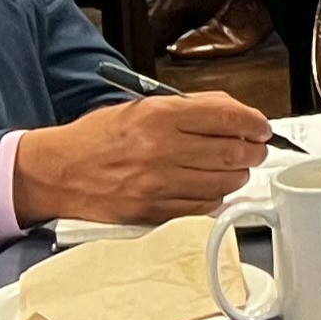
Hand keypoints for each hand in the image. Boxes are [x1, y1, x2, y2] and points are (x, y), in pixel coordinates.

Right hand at [9, 92, 272, 228]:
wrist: (58, 172)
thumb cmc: (98, 138)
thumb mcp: (140, 107)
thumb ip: (188, 108)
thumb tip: (232, 113)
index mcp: (159, 116)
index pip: (226, 115)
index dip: (254, 122)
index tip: (262, 127)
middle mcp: (161, 149)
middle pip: (233, 151)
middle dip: (254, 150)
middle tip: (255, 149)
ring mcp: (158, 184)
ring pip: (224, 182)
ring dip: (238, 175)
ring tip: (233, 168)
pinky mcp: (154, 212)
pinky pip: (203, 208)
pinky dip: (216, 198)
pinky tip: (211, 189)